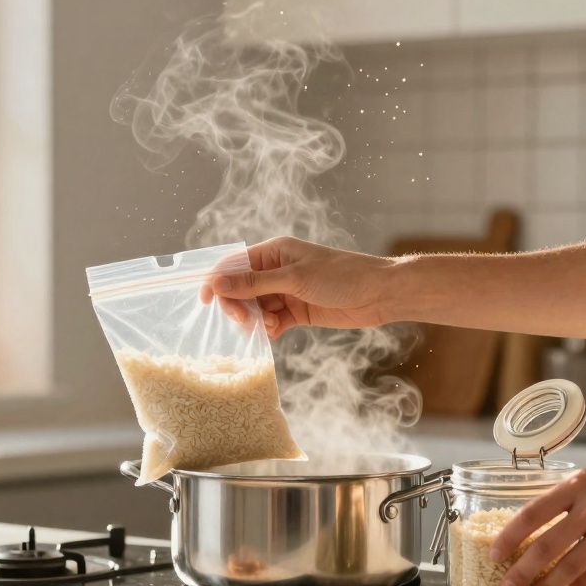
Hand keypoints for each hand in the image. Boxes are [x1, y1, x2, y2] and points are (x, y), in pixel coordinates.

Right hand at [199, 237, 394, 339]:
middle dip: (239, 306)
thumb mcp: (294, 278)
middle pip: (241, 289)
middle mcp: (276, 270)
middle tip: (247, 322)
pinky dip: (268, 329)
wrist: (379, 294)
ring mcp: (286, 292)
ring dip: (255, 320)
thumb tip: (217, 282)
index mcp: (274, 251)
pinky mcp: (296, 311)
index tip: (206, 301)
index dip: (217, 281)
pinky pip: (271, 321)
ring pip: (255, 308)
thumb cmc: (342, 276)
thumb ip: (254, 283)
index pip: (234, 264)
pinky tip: (274, 333)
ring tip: (269, 327)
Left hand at [489, 446, 585, 585]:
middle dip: (522, 570)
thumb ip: (574, 495)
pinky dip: (583, 584)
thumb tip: (544, 518)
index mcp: (579, 484)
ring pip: (572, 564)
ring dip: (548, 585)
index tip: (494, 552)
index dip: (510, 536)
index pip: (532, 513)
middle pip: (546, 544)